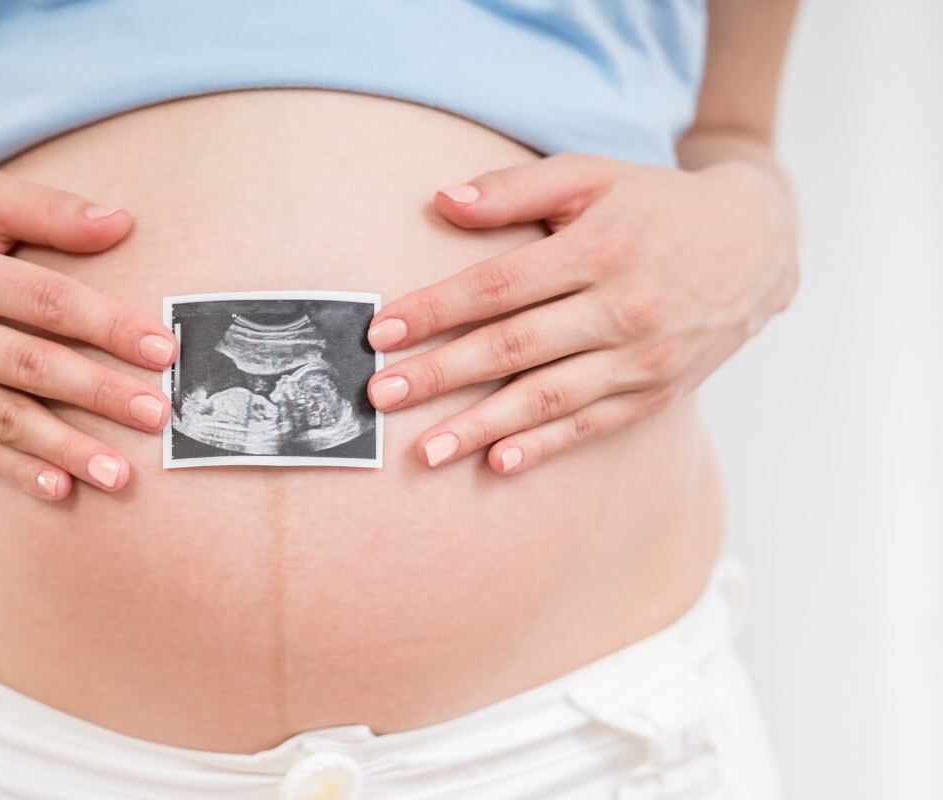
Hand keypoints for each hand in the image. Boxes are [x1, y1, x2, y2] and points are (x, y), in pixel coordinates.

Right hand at [0, 170, 176, 498]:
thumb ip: (48, 211)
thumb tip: (124, 223)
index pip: (42, 301)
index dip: (106, 325)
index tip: (161, 348)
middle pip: (26, 365)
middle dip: (97, 393)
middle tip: (155, 416)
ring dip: (63, 449)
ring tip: (120, 475)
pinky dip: (13, 470)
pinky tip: (59, 488)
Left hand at [365, 153, 797, 474]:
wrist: (758, 244)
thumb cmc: (655, 205)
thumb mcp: (592, 176)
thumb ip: (517, 189)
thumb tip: (443, 202)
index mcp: (599, 248)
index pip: (500, 285)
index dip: (437, 309)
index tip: (382, 332)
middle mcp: (623, 306)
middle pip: (514, 347)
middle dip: (441, 375)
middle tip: (380, 397)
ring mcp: (643, 356)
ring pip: (548, 398)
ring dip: (481, 427)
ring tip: (424, 452)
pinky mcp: (657, 392)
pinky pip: (592, 425)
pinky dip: (545, 446)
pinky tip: (498, 462)